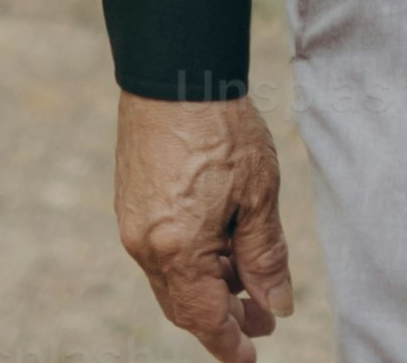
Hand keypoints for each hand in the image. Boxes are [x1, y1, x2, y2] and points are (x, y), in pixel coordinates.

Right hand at [113, 89, 295, 357]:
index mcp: (177, 251)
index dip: (230, 343)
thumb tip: (274, 306)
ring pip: (172, 278)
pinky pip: (161, 251)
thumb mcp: (258, 196)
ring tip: (248, 274)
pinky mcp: (131, 202)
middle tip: (263, 315)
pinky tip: (221, 242)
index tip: (252, 356)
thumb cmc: (222, 129)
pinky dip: (191, 260)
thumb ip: (265, 258)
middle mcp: (146, 245)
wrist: (176, 72)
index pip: (204, 320)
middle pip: (184, 305)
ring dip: (208, 286)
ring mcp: (132, 223)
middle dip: (223, 316)